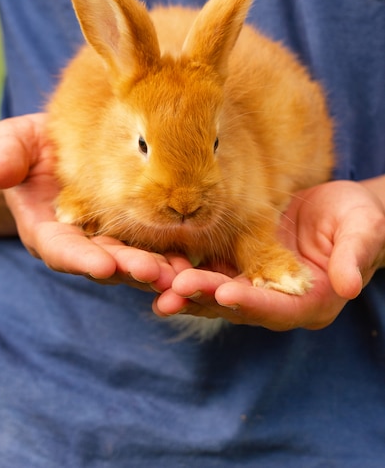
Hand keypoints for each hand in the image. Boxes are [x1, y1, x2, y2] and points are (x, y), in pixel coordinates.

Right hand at [0, 113, 176, 291]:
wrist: (58, 147)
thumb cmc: (30, 146)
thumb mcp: (12, 143)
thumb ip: (5, 155)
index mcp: (47, 228)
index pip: (62, 250)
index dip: (82, 260)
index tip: (103, 266)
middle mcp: (80, 242)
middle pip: (105, 262)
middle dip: (129, 269)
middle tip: (155, 273)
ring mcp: (108, 239)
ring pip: (133, 261)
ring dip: (158, 270)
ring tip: (183, 273)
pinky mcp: (133, 231)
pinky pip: (153, 247)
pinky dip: (172, 255)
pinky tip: (194, 258)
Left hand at [153, 181, 384, 329]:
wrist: (343, 209)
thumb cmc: (361, 220)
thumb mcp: (365, 232)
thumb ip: (355, 257)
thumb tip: (350, 287)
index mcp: (310, 301)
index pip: (277, 308)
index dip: (251, 302)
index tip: (225, 293)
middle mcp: (276, 301)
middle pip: (236, 303)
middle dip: (205, 295)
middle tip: (175, 287)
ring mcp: (254, 283)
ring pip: (213, 290)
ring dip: (184, 286)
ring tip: (153, 279)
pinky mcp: (238, 263)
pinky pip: (207, 268)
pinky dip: (183, 267)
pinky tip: (156, 261)